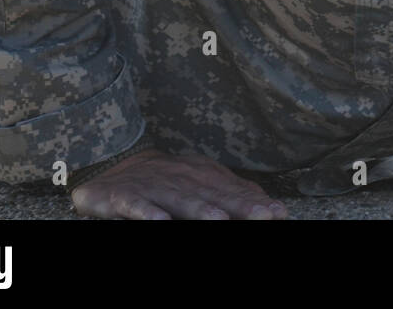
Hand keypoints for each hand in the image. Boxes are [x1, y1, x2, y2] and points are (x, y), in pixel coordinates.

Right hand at [70, 149, 289, 219]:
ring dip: (199, 210)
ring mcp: (154, 187)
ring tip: (219, 221)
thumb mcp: (200, 183)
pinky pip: (136, 206)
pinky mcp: (124, 197)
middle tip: (262, 215)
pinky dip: (147, 213)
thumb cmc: (167, 182)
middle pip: (213, 195)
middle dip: (238, 206)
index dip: (255, 202)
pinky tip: (159, 222)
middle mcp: (181, 179)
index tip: (278, 212)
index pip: (233, 191)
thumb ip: (231, 193)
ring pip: (179, 200)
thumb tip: (268, 204)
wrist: (114, 171)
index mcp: (202, 176)